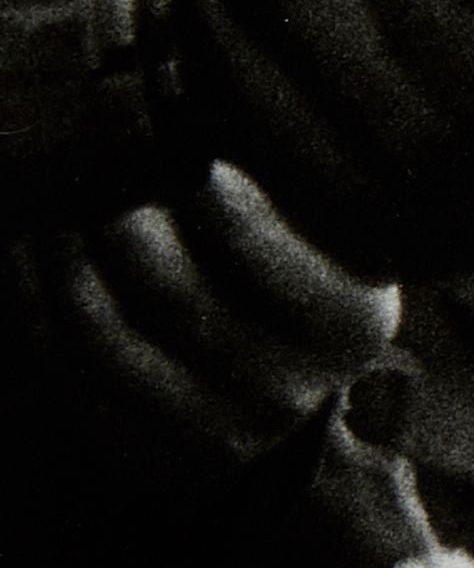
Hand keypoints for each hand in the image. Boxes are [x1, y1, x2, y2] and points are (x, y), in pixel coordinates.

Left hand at [27, 161, 399, 473]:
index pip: (256, 247)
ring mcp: (210, 432)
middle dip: (111, 218)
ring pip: (105, 341)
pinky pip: (69, 379)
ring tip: (43, 202)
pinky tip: (27, 257)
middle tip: (78, 158)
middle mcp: (284, 387)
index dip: (194, 187)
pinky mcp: (145, 454)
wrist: (298, 400)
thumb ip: (286, 192)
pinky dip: (35, 312)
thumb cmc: (314, 283)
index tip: (157, 130)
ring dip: (59, 264)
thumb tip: (195, 114)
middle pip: (172, 296)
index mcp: (347, 322)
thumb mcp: (342, 242)